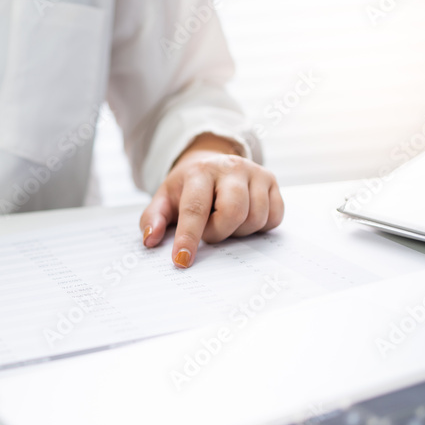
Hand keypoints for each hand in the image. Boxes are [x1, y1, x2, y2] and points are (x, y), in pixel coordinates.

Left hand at [139, 134, 283, 267]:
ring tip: (224, 221)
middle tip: (208, 230)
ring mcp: (256, 172)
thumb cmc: (187, 188)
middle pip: (233, 213)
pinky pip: (274, 218)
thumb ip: (153, 219)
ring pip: (255, 219)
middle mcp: (231, 168)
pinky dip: (258, 227)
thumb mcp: (164, 199)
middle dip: (219, 232)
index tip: (182, 260)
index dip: (189, 237)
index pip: (195, 208)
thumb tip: (150, 239)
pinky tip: (243, 218)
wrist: (211, 165)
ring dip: (238, 232)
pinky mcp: (273, 181)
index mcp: (200, 172)